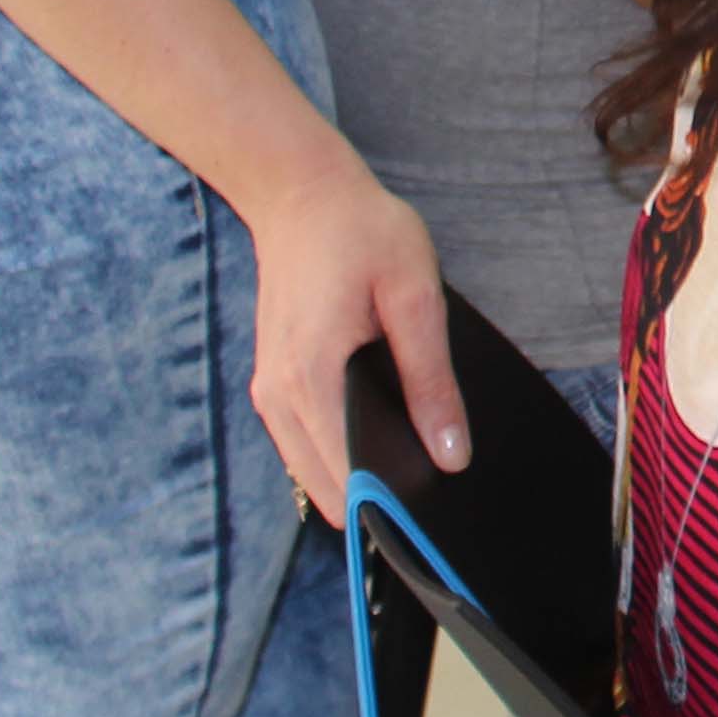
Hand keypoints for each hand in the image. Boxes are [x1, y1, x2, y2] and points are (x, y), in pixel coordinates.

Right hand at [240, 139, 460, 518]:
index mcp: (309, 379)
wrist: (299, 194)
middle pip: (326, 488)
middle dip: (377, 500)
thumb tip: (450, 454)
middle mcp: (276, 399)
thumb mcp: (415, 297)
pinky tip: (383, 435)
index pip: (346, 479)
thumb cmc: (361, 232)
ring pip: (312, 472)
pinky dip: (339, 453)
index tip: (432, 522)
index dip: (391, 507)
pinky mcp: (272, 385)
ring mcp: (267, 395)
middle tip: (435, 491)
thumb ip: (431, 380)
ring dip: (356, 478)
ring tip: (414, 462)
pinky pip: (305, 444)